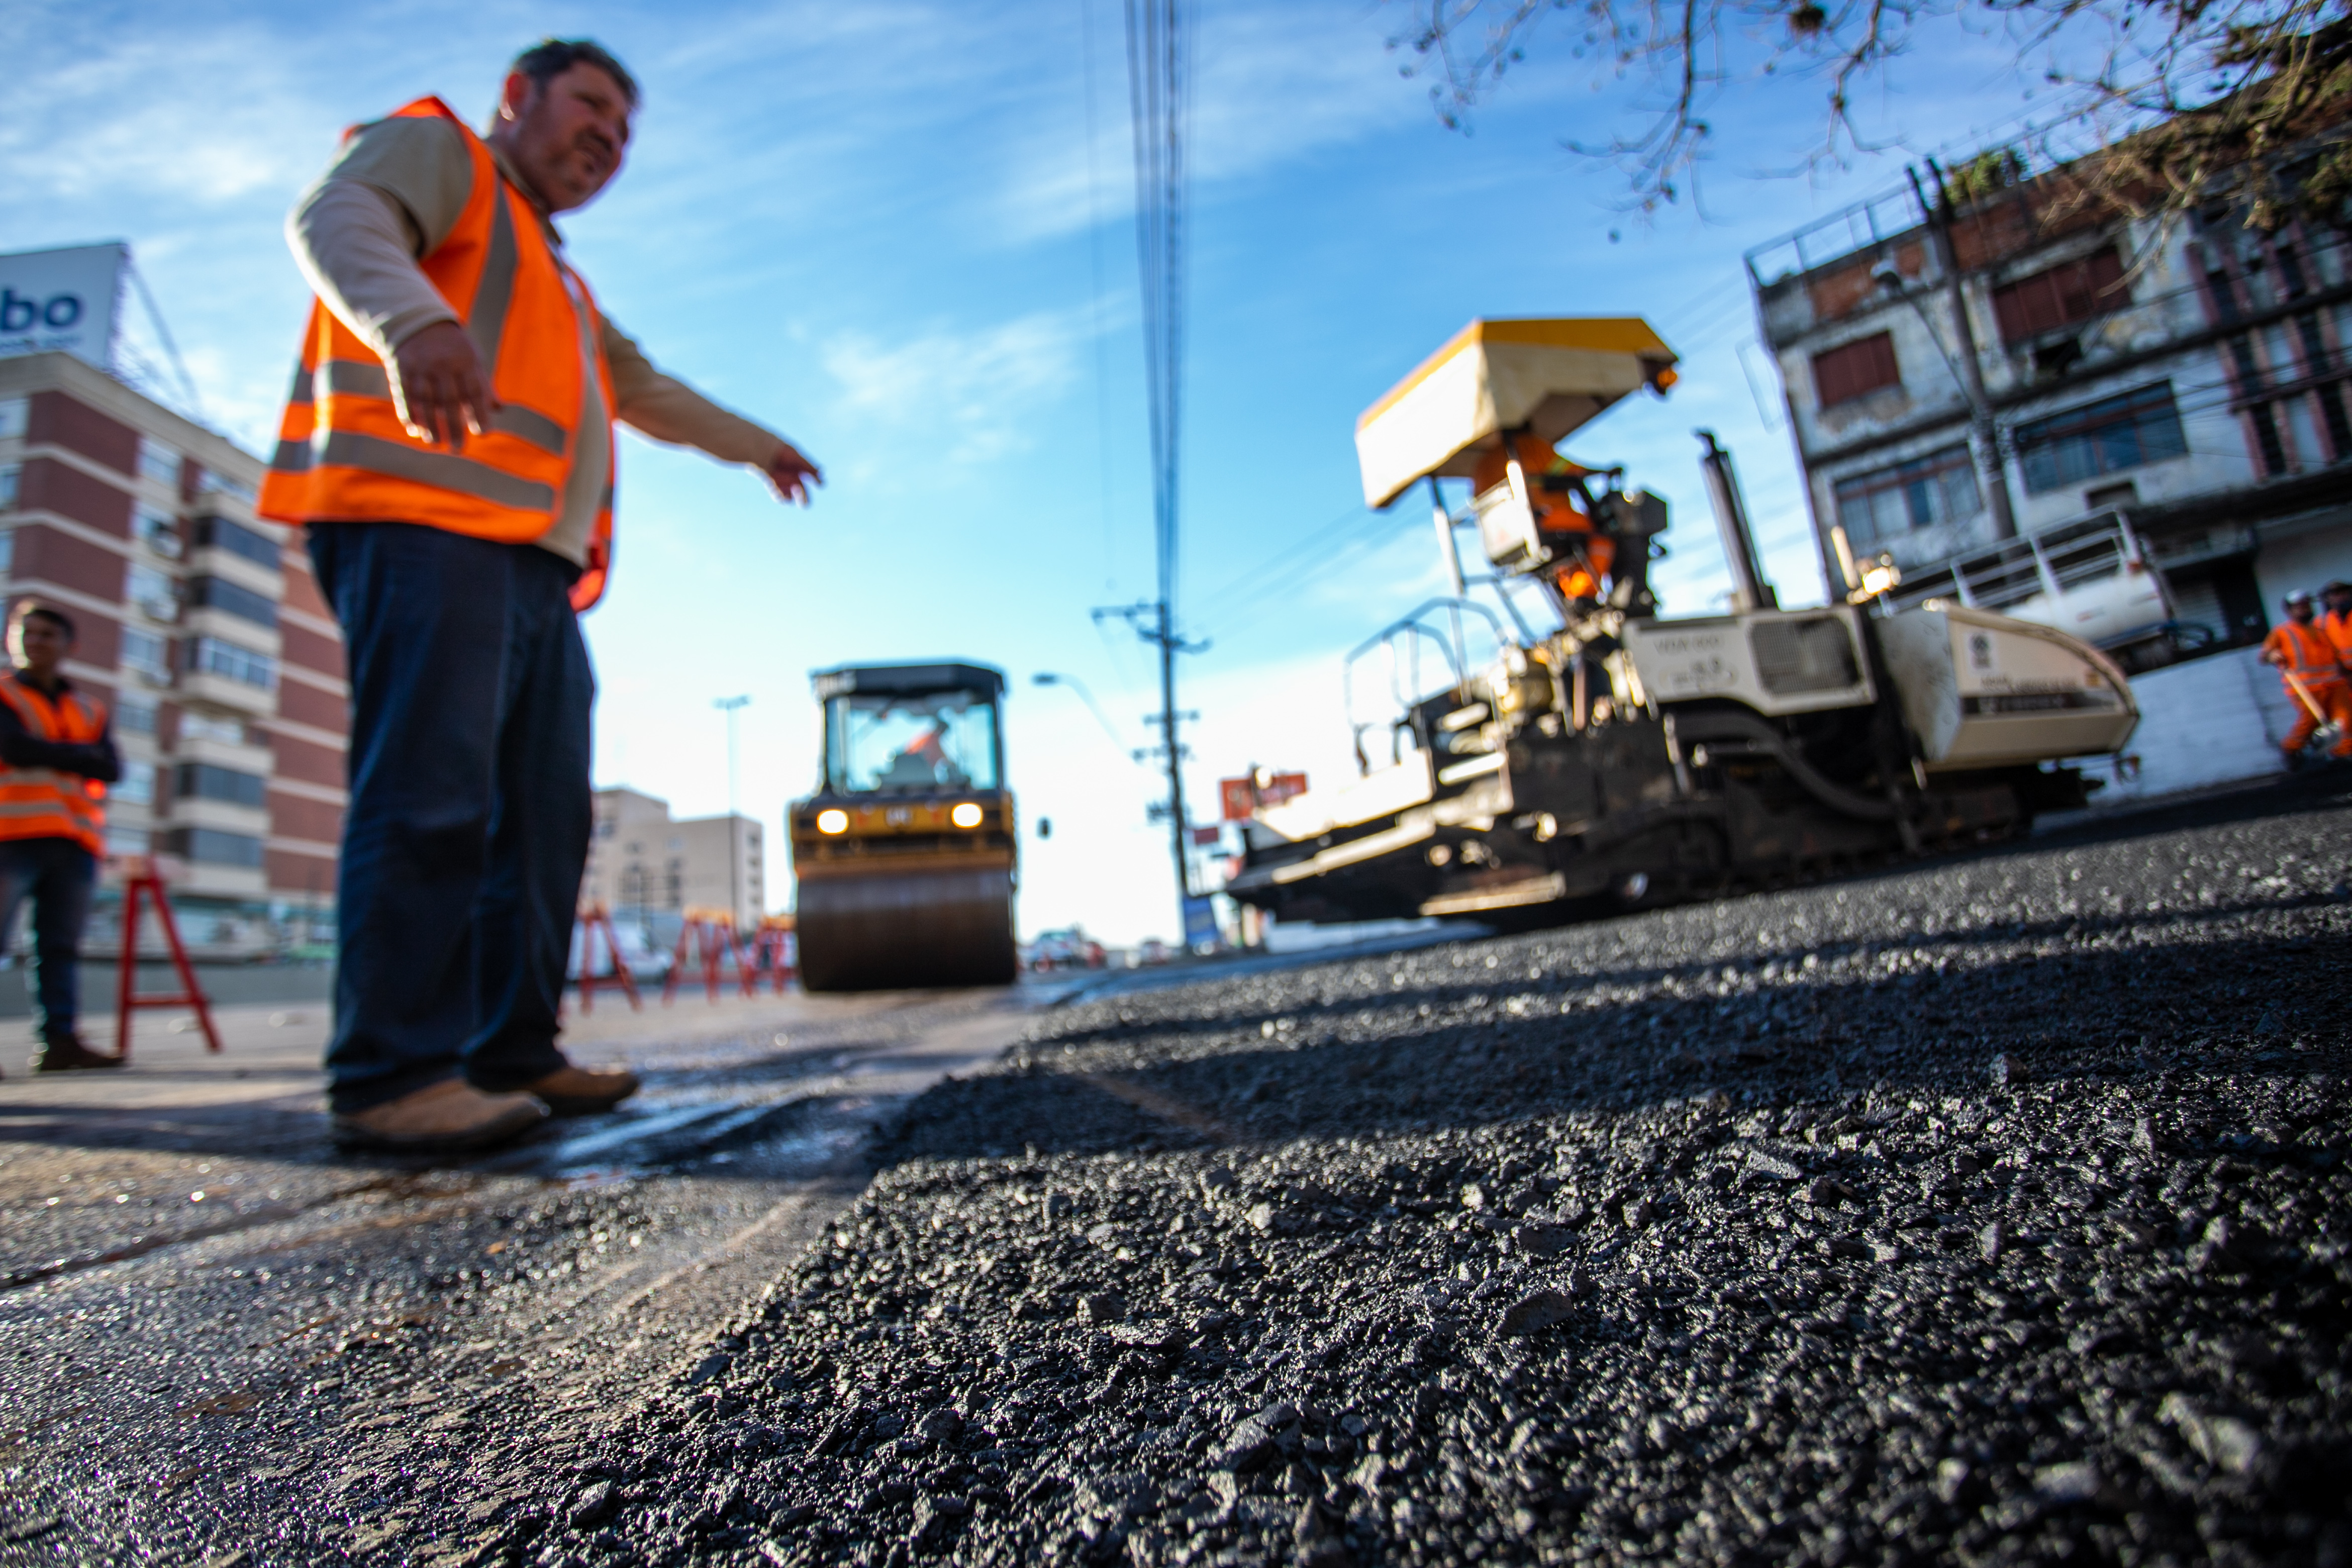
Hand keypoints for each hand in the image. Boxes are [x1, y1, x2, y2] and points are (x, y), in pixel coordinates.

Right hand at [389, 321, 497, 449]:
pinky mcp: (399, 366)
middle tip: (457, 450)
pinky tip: (414, 430)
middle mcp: (442, 363)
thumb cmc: (452, 347)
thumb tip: (499, 409)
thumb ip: (483, 383)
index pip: (474, 391)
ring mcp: (420, 365)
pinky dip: (409, 413)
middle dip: (453, 427)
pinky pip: (403, 394)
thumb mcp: (471, 358)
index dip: (478, 413)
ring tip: (435, 444)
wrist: (417, 321)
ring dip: (429, 425)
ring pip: (424, 400)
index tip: (482, 434)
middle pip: (449, 400)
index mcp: (465, 360)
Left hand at [764, 442, 821, 505]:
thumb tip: (821, 473)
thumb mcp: (797, 458)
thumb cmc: (780, 452)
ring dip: (792, 497)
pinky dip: (781, 496)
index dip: (817, 481)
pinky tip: (781, 494)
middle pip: (800, 492)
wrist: (762, 450)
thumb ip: (808, 467)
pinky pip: (778, 495)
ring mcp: (782, 481)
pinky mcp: (772, 484)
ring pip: (789, 496)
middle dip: (803, 498)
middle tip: (803, 503)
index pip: (811, 477)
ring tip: (791, 493)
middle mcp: (791, 476)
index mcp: (799, 468)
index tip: (820, 484)